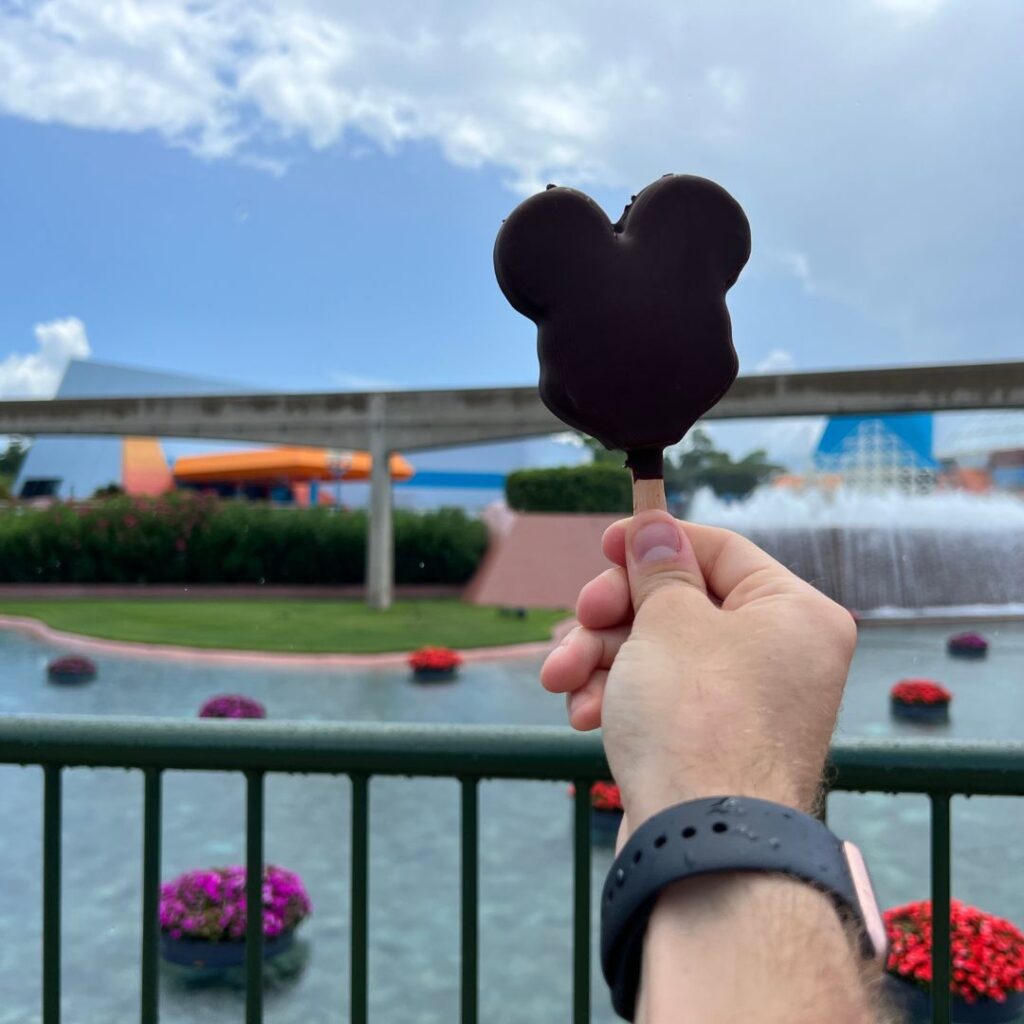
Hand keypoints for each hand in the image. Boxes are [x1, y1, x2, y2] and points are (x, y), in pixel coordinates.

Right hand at [540, 511, 856, 828]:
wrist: (702, 845)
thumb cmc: (696, 719)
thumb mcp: (668, 622)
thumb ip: (658, 568)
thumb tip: (653, 525)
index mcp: (794, 613)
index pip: (718, 550)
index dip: (654, 541)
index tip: (604, 544)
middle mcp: (780, 655)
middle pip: (680, 603)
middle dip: (612, 614)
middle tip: (577, 620)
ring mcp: (747, 703)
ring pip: (659, 652)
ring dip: (600, 659)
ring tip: (561, 680)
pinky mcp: (713, 742)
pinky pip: (661, 697)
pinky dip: (617, 698)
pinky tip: (582, 715)